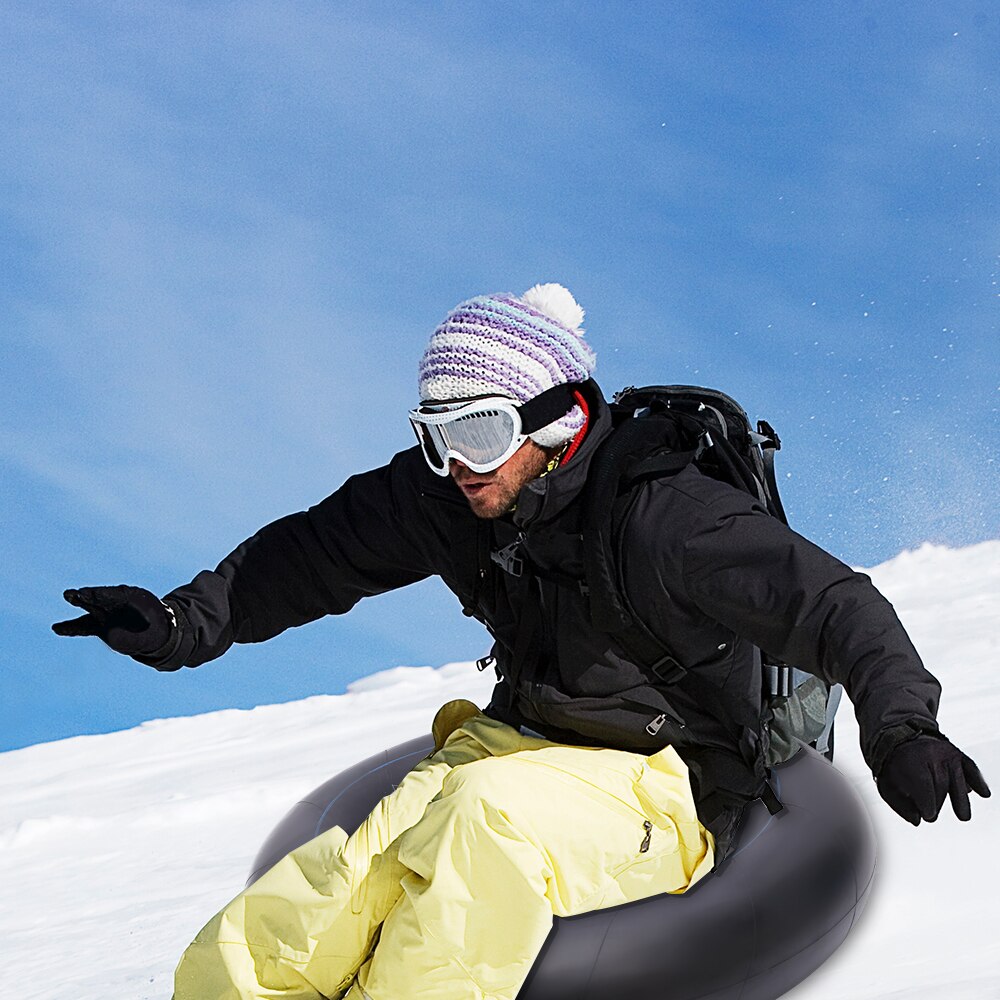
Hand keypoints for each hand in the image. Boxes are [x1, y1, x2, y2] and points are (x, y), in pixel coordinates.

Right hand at [53, 585, 173, 656]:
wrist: (157, 631)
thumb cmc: (158, 627)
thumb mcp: (153, 633)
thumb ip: (136, 637)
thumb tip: (113, 637)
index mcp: (132, 597)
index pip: (114, 595)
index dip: (101, 595)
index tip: (87, 593)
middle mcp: (117, 603)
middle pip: (100, 598)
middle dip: (89, 595)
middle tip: (75, 594)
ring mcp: (107, 613)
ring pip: (90, 608)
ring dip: (80, 602)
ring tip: (68, 596)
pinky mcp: (100, 626)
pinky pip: (84, 627)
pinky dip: (71, 628)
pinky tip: (56, 628)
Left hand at [877, 734, 990, 824]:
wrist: (901, 741)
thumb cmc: (895, 768)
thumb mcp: (887, 785)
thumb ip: (900, 805)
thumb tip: (918, 820)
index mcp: (908, 760)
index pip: (923, 786)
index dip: (927, 805)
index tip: (928, 816)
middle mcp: (929, 753)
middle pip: (940, 785)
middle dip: (937, 802)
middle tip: (931, 812)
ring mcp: (945, 752)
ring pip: (956, 779)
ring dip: (960, 800)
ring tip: (963, 817)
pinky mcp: (957, 754)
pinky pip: (970, 767)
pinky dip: (978, 780)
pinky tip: (984, 793)